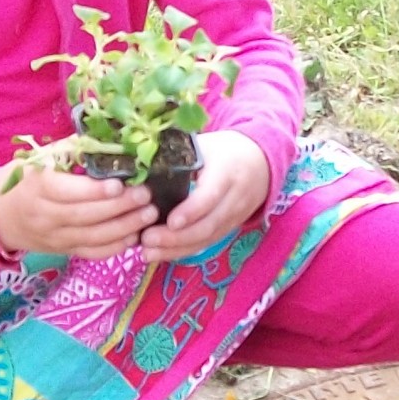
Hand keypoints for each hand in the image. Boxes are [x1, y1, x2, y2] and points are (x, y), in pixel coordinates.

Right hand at [0, 165, 155, 260]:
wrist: (1, 216)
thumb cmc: (26, 179)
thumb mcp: (41, 158)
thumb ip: (73, 151)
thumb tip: (111, 140)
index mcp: (38, 187)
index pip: (68, 192)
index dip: (95, 191)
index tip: (120, 184)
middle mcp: (45, 216)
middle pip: (85, 216)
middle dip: (119, 208)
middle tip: (146, 197)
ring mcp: (55, 237)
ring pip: (93, 237)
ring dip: (125, 228)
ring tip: (149, 215)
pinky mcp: (64, 251)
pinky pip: (93, 252)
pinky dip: (116, 247)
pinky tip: (135, 235)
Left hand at [140, 130, 269, 264]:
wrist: (260, 162)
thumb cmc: (223, 151)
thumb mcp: (203, 146)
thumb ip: (176, 158)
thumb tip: (138, 169)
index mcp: (227, 171)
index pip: (210, 196)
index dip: (191, 211)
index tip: (170, 221)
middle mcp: (234, 198)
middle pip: (208, 224)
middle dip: (177, 237)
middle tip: (147, 240)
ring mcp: (235, 217)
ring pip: (207, 239)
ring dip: (176, 249)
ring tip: (147, 252)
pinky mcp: (230, 228)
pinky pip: (207, 243)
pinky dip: (183, 251)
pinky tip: (161, 253)